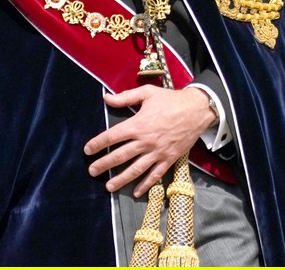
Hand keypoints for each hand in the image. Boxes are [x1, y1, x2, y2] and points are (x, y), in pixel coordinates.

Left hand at [83, 85, 214, 196]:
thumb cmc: (171, 100)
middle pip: (120, 156)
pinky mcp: (169, 158)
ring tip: (108, 186)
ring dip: (120, 179)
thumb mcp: (148, 93)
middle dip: (104, 164)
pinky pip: (155, 174)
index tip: (88, 150)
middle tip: (92, 171)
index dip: (98, 143)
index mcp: (138, 124)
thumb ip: (125, 97)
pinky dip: (146, 185)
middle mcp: (145, 141)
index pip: (112, 136)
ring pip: (135, 169)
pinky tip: (136, 192)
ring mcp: (157, 152)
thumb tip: (106, 98)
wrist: (197, 109)